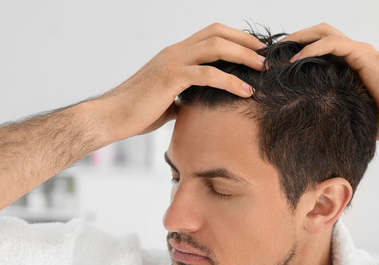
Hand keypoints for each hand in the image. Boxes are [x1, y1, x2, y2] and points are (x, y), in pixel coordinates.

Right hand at [97, 23, 265, 141]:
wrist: (111, 117)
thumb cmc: (137, 111)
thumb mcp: (168, 100)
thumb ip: (185, 96)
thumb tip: (197, 104)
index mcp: (175, 54)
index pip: (210, 35)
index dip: (235, 39)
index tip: (255, 51)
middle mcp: (175, 52)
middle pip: (217, 34)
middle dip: (246, 42)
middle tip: (267, 56)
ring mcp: (172, 62)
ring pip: (215, 48)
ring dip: (243, 56)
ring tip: (263, 68)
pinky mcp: (171, 78)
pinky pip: (207, 74)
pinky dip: (230, 81)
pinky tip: (246, 91)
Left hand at [282, 23, 378, 140]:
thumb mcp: (348, 113)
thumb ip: (331, 111)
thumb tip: (307, 128)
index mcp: (346, 64)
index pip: (316, 47)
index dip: (294, 51)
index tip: (272, 65)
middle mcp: (351, 53)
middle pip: (316, 34)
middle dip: (290, 40)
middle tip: (268, 55)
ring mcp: (358, 52)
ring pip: (322, 32)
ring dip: (297, 40)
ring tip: (276, 54)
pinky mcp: (364, 55)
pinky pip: (333, 45)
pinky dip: (312, 49)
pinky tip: (295, 61)